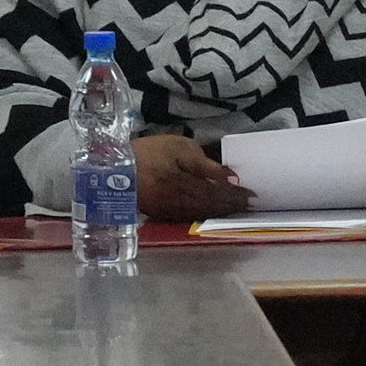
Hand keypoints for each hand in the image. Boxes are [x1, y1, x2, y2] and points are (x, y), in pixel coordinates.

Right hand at [128, 132, 251, 223]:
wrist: (113, 168)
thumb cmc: (148, 152)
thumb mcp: (178, 148)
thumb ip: (205, 164)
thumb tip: (231, 177)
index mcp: (181, 183)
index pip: (216, 192)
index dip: (235, 195)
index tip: (252, 195)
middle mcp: (177, 202)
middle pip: (211, 206)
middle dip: (232, 206)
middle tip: (251, 205)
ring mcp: (169, 212)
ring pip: (203, 214)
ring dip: (222, 212)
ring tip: (238, 208)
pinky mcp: (162, 216)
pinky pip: (190, 217)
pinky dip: (206, 215)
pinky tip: (215, 212)